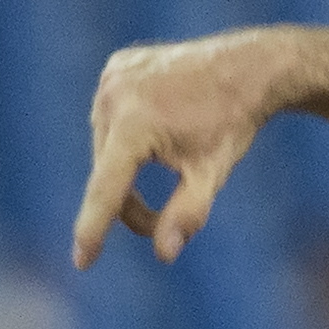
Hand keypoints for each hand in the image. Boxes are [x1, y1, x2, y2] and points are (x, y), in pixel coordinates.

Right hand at [72, 27, 303, 268]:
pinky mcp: (116, 67)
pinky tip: (159, 125)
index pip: (106, 189)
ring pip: (106, 146)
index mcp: (134, 124)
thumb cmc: (232, 125)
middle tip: (159, 224)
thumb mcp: (212, 174)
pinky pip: (111, 115)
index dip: (93, 228)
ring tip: (167, 162)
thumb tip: (164, 254)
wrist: (247, 68)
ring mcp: (112, 77)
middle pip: (106, 171)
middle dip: (129, 204)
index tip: (82, 261)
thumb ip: (187, 214)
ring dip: (126, 168)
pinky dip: (127, 133)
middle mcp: (114, 97)